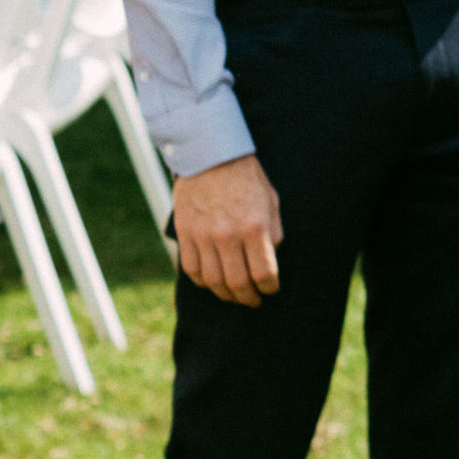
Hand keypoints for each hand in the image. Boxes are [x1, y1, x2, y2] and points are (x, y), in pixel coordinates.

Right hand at [173, 154, 282, 306]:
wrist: (211, 158)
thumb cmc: (247, 179)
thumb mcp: (271, 202)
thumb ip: (272, 233)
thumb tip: (270, 259)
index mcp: (254, 227)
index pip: (264, 273)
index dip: (270, 288)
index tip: (272, 290)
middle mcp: (228, 236)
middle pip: (237, 283)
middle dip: (248, 298)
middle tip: (254, 300)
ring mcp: (203, 237)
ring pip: (213, 281)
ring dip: (226, 294)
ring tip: (235, 295)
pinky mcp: (186, 235)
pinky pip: (192, 270)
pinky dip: (203, 282)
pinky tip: (213, 282)